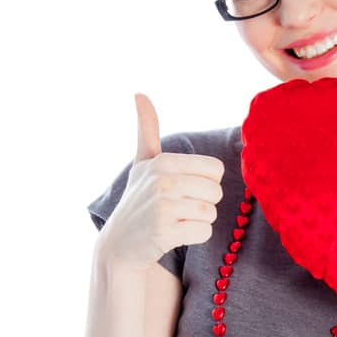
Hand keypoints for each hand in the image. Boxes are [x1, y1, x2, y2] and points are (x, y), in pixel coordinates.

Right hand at [100, 93, 224, 270]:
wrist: (120, 244)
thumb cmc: (139, 200)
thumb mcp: (143, 163)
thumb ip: (146, 129)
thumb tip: (139, 93)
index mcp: (163, 162)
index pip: (215, 169)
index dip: (205, 183)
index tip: (184, 189)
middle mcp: (162, 181)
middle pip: (216, 192)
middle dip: (203, 204)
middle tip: (179, 209)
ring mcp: (162, 207)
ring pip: (211, 213)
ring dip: (198, 221)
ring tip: (176, 221)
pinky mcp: (164, 233)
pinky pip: (204, 232)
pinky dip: (194, 237)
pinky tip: (175, 235)